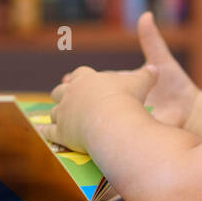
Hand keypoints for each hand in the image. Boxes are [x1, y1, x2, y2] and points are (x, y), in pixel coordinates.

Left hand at [40, 64, 157, 153]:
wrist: (112, 120)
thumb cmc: (125, 98)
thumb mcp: (140, 82)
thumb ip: (147, 75)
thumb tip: (157, 68)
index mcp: (87, 78)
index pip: (80, 74)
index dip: (81, 77)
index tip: (80, 80)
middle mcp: (70, 93)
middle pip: (60, 90)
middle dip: (63, 94)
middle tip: (68, 98)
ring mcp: (63, 113)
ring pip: (54, 111)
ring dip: (57, 114)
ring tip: (60, 117)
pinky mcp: (60, 131)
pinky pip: (49, 131)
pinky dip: (46, 131)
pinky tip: (44, 132)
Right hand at [56, 12, 198, 128]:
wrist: (191, 110)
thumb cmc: (176, 84)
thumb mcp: (161, 61)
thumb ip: (151, 40)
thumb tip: (145, 14)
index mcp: (122, 84)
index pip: (96, 82)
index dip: (80, 82)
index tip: (67, 80)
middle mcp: (119, 102)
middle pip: (94, 102)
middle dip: (77, 102)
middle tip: (63, 100)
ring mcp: (124, 118)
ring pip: (101, 120)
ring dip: (87, 120)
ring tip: (72, 120)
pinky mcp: (132, 132)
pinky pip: (115, 136)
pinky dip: (105, 136)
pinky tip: (93, 137)